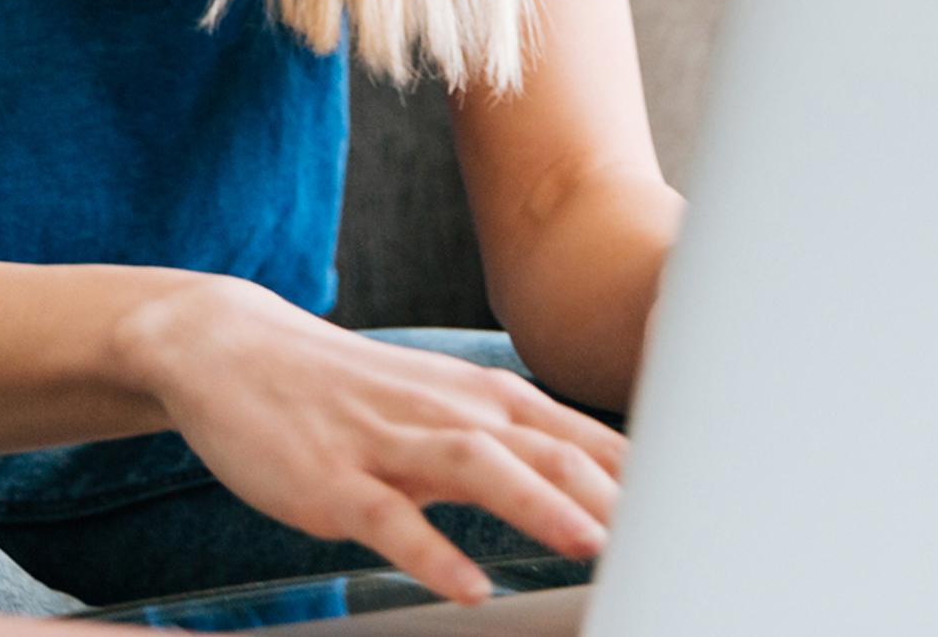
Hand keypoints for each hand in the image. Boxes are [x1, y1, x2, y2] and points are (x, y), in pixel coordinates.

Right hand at [114, 278, 629, 604]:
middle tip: (674, 534)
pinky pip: (389, 520)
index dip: (644, 474)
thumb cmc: (351, 391)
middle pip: (547, 447)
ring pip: (479, 469)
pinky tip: (467, 586)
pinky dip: (432, 553)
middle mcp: (447, 412)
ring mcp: (389, 444)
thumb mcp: (441, 403)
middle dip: (614, 493)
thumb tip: (600, 487)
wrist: (233, 351)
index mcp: (482, 398)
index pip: (582, 435)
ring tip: (593, 546)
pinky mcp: (334, 481)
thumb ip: (514, 441)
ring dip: (540, 505)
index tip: (704, 509)